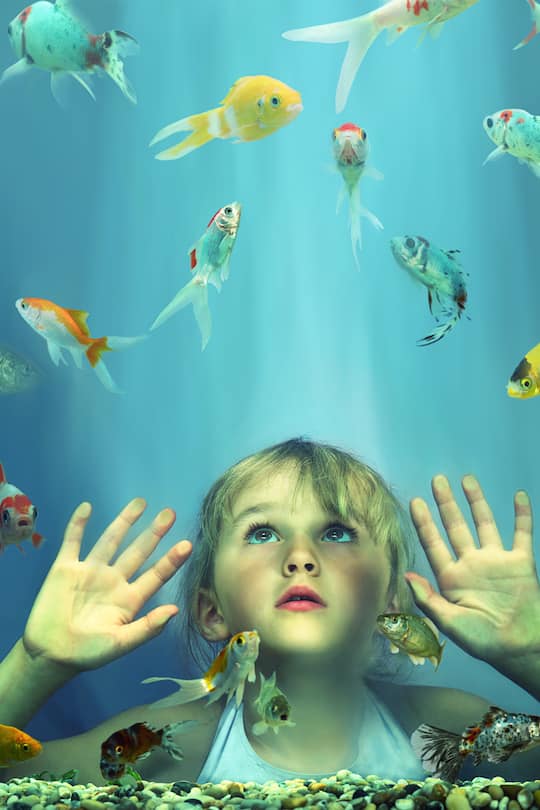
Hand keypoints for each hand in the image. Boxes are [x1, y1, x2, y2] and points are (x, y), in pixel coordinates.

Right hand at [23, 499, 191, 672]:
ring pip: (110, 540)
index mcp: (130, 599)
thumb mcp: (120, 643)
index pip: (156, 575)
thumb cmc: (88, 653)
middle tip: (170, 513)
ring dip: (124, 521)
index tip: (187, 544)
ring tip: (140, 502)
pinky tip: (87, 507)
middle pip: (138, 551)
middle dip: (154, 533)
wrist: (50, 656)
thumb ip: (147, 628)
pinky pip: (73, 542)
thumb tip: (175, 610)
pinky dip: (78, 525)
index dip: (171, 560)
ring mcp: (90, 571)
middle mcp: (113, 580)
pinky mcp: (65, 569)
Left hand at [406, 474, 539, 666]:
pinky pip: (521, 533)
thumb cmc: (483, 641)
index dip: (424, 523)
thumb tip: (407, 575)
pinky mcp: (520, 563)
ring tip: (466, 479)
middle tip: (437, 480)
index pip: (433, 544)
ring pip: (484, 523)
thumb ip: (428, 600)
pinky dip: (522, 514)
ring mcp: (496, 562)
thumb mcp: (450, 623)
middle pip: (455, 527)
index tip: (415, 502)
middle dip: (446, 504)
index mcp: (451, 578)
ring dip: (476, 501)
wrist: (520, 648)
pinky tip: (519, 495)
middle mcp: (471, 565)